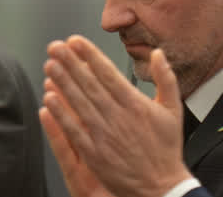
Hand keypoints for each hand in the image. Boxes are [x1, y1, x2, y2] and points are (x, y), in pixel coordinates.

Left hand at [40, 38, 188, 196]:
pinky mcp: (95, 153)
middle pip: (89, 83)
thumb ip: (166, 79)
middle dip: (70, 62)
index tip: (75, 41)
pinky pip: (74, 129)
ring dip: (62, 82)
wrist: (161, 188)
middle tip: (55, 47)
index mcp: (135, 104)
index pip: (107, 72)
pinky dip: (61, 114)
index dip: (89, 55)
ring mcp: (105, 135)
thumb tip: (158, 54)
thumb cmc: (166, 150)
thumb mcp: (173, 110)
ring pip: (79, 103)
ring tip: (50, 65)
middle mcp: (118, 116)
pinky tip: (50, 99)